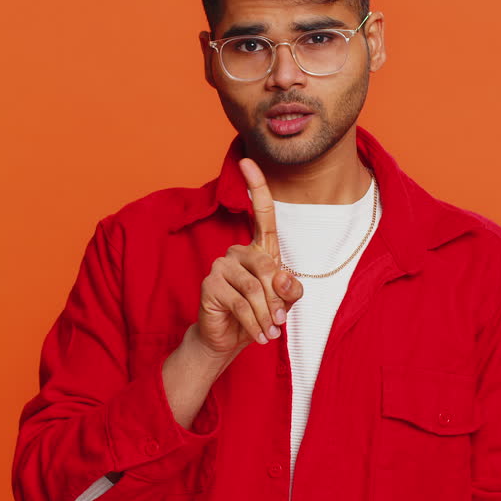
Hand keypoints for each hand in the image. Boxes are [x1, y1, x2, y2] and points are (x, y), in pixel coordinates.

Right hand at [191, 157, 304, 361]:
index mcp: (258, 250)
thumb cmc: (258, 316)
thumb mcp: (282, 303)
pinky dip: (254, 323)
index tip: (248, 160)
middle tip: (280, 324)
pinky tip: (258, 336)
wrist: (228, 340)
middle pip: (267, 266)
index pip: (261, 213)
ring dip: (266, 315)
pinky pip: (241, 302)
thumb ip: (290, 290)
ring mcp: (221, 266)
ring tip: (269, 333)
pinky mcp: (210, 285)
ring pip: (254, 287)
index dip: (256, 186)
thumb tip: (284, 280)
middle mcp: (238, 252)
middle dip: (278, 300)